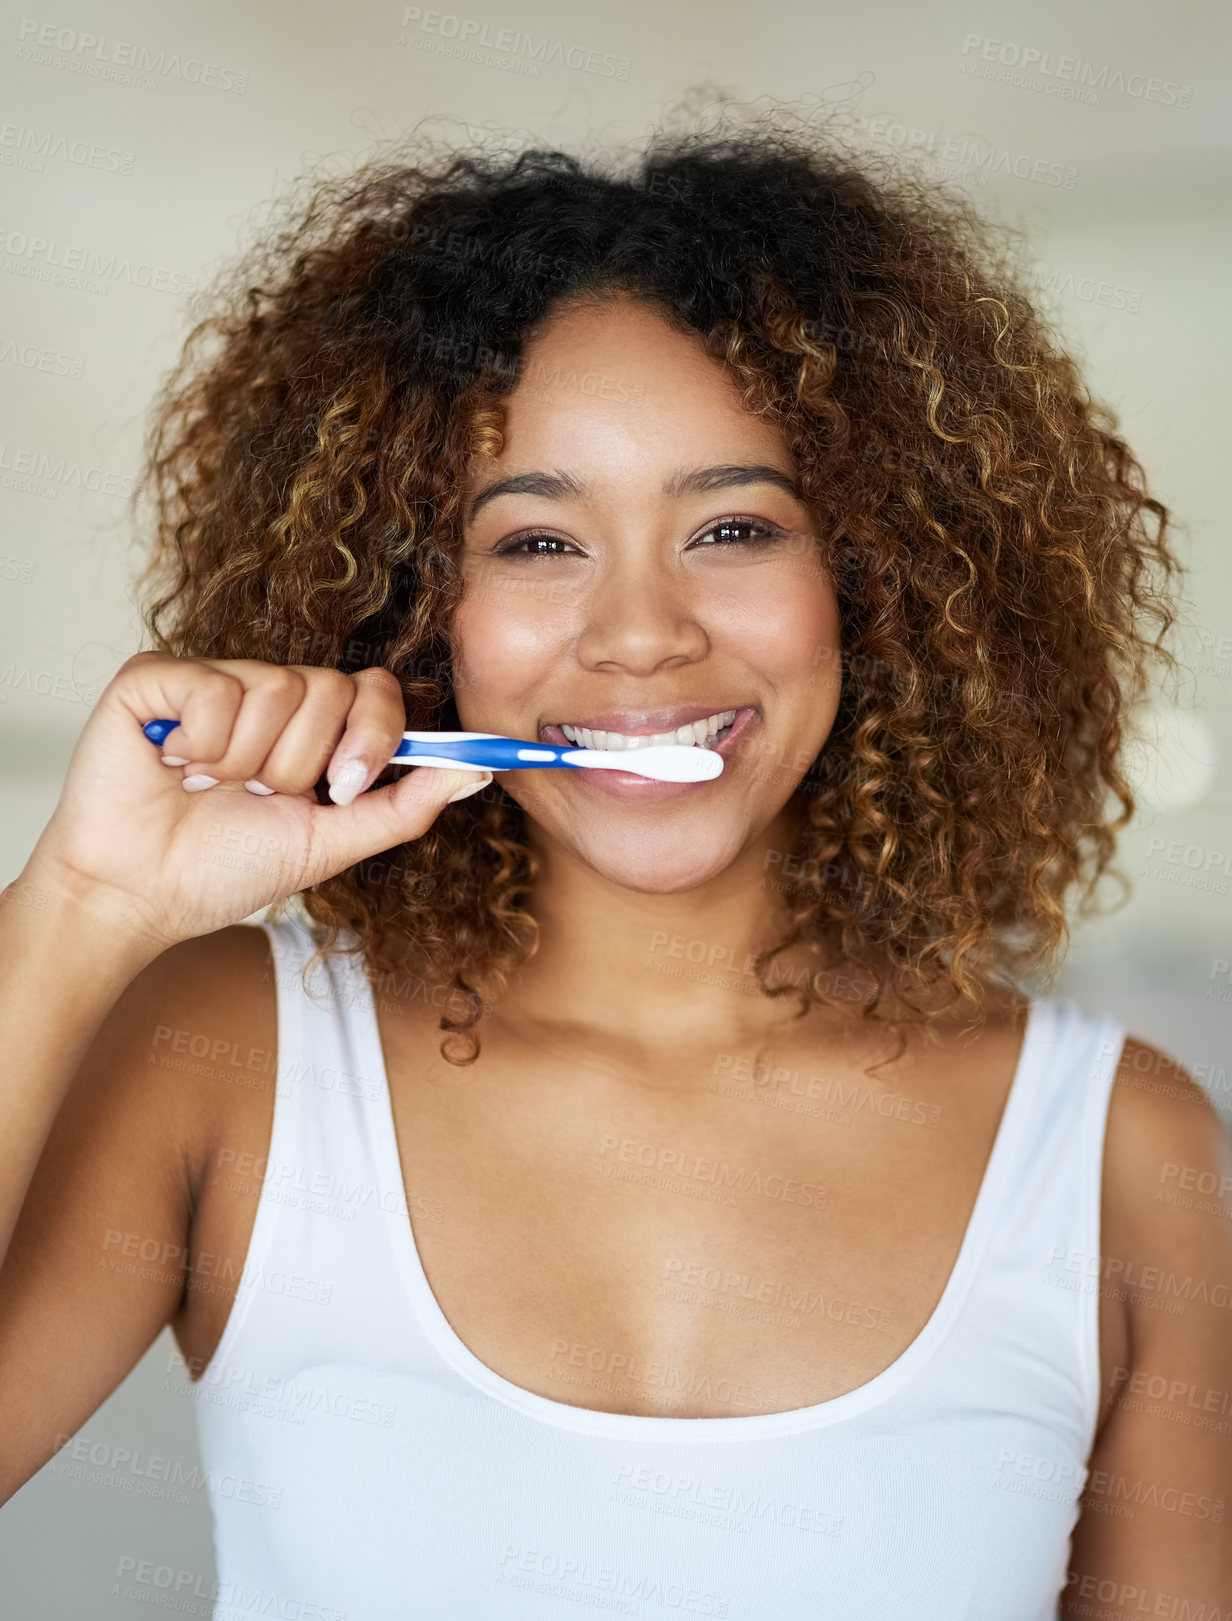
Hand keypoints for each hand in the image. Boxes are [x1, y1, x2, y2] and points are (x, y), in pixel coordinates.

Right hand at [23, 652, 489, 952]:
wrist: (140, 895)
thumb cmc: (224, 870)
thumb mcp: (332, 843)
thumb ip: (403, 807)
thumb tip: (476, 772)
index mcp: (313, 729)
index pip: (374, 689)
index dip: (372, 733)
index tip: (344, 786)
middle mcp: (268, 694)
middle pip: (332, 688)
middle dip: (300, 764)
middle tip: (256, 795)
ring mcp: (214, 680)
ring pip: (277, 687)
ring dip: (247, 761)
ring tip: (209, 786)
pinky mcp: (157, 677)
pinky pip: (215, 687)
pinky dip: (199, 742)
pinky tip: (171, 764)